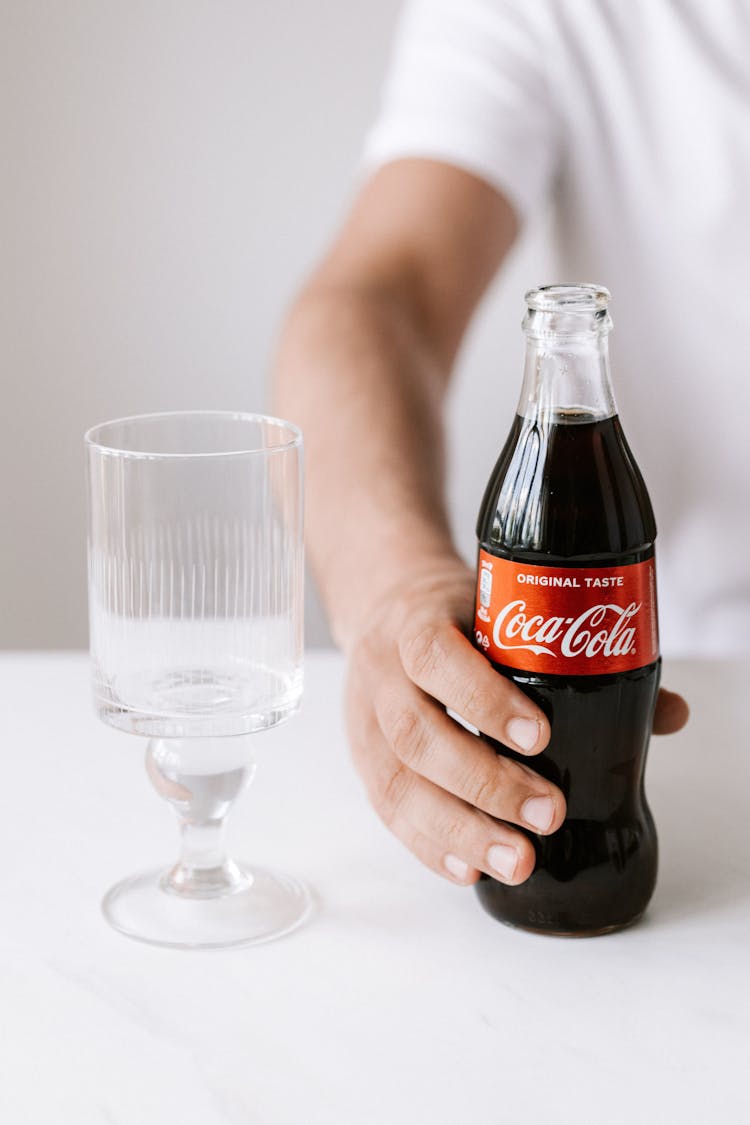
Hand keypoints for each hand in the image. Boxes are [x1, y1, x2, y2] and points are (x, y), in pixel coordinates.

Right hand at [345, 559, 688, 886]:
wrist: (385, 606)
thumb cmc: (459, 616)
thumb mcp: (506, 611)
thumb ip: (580, 660)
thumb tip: (670, 712)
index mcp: (417, 622)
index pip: (434, 655)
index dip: (482, 698)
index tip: (540, 736)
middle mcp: (382, 671)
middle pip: (414, 732)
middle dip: (483, 781)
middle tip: (547, 813)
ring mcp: (363, 718)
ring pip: (395, 780)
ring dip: (458, 828)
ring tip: (518, 861)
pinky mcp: (362, 759)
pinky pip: (386, 809)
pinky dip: (427, 844)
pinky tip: (470, 868)